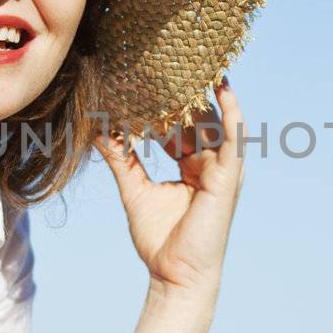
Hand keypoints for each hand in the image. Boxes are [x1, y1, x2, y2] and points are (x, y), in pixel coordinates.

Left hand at [94, 77, 245, 294]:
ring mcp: (222, 170)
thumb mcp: (135, 190)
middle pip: (198, 119)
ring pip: (216, 122)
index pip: (180, 126)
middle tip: (175, 57)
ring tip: (203, 59)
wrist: (175, 275)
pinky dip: (230, 113)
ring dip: (210, 93)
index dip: (166, 103)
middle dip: (188, 91)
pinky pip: (233, 139)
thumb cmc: (159, 240)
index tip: (149, 77)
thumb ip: (121, 158)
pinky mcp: (229, 177)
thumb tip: (99, 131)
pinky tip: (223, 89)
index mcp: (191, 167)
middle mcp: (209, 164)